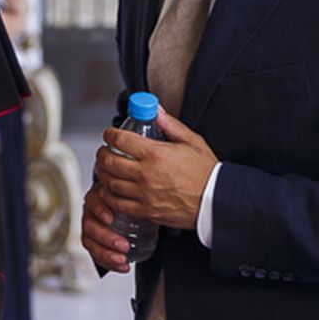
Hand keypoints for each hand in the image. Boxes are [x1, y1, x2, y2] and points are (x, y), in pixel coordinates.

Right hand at [81, 181, 130, 273]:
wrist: (134, 214)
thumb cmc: (132, 203)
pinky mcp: (94, 243)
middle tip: (124, 245)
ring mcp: (92, 229)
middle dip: (106, 237)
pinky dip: (108, 263)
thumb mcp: (135, 198)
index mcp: (100, 197)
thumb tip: (151, 205)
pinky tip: (122, 266)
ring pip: (90, 242)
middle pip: (90, 225)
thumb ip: (138, 200)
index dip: (100, 210)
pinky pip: (95, 255)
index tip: (111, 219)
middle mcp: (92, 213)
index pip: (94, 202)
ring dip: (106, 253)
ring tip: (122, 260)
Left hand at [93, 109, 217, 230]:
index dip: (110, 135)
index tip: (109, 134)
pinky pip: (118, 203)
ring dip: (103, 173)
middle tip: (104, 151)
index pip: (121, 140)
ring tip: (106, 169)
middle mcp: (147, 174)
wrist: (216, 201)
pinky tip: (111, 189)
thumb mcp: (191, 141)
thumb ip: (169, 124)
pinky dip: (109, 195)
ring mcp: (144, 194)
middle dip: (102, 153)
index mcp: (156, 154)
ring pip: (110, 182)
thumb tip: (155, 109)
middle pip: (110, 161)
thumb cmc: (206, 173)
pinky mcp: (146, 211)